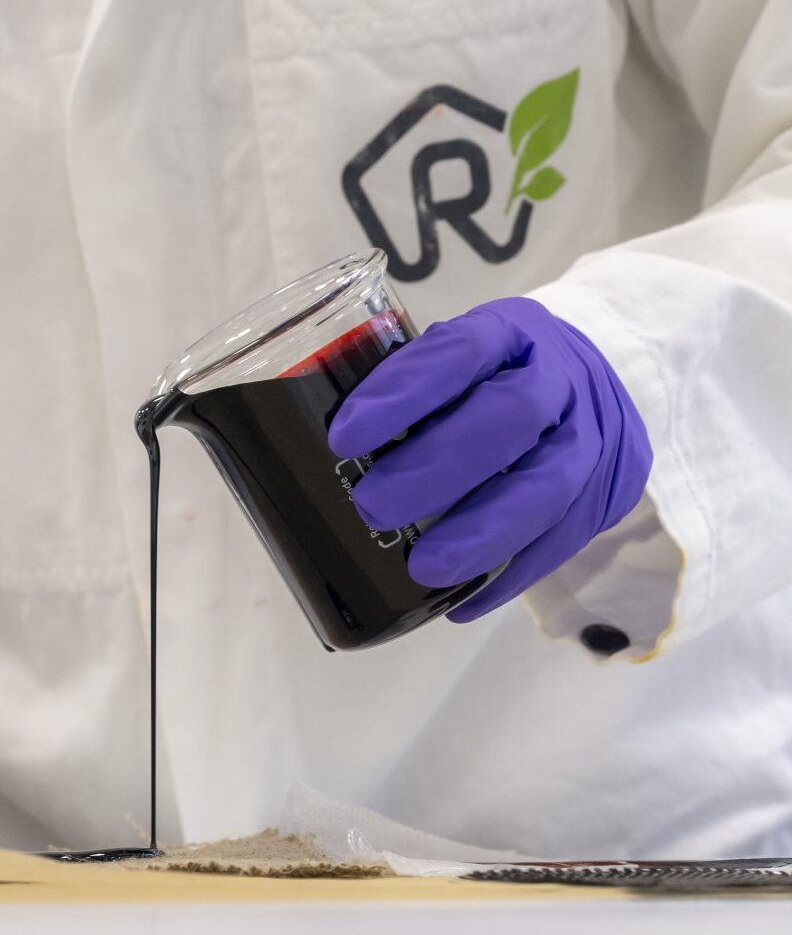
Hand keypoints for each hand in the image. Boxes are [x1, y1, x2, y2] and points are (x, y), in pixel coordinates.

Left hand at [328, 296, 651, 622]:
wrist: (605, 381)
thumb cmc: (500, 372)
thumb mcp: (463, 353)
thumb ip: (412, 384)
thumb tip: (330, 443)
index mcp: (512, 332)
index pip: (460, 352)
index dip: (403, 393)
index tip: (345, 437)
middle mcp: (560, 381)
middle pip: (512, 418)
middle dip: (437, 468)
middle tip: (373, 507)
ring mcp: (590, 440)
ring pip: (545, 489)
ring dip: (479, 534)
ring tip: (423, 568)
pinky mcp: (602, 497)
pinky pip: (560, 542)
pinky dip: (506, 575)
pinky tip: (460, 602)